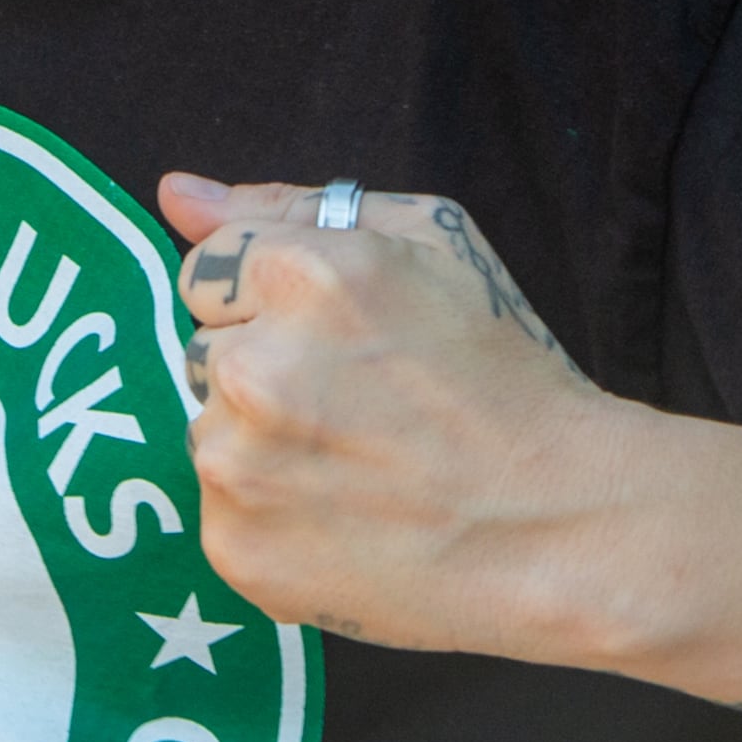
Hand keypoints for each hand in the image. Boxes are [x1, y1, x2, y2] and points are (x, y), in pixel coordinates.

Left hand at [160, 173, 639, 659]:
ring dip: (261, 443)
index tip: (336, 342)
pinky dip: (269, 515)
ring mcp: (239, 465)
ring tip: (357, 466)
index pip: (208, 269)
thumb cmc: (506, 375)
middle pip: (206, 350)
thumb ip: (289, 206)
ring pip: (210, 430)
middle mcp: (255, 366)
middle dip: (263, 368)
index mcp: (300, 275)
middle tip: (356, 407)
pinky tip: (344, 518)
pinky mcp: (237, 549)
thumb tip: (177, 193)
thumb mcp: (432, 243)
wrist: (563, 528)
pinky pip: (220, 509)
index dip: (273, 303)